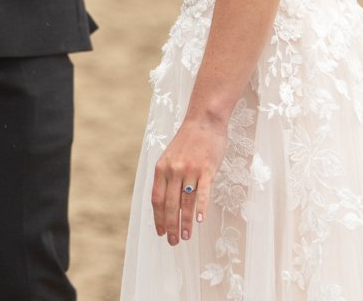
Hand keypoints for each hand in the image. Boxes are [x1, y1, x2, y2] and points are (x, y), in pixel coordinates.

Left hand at [150, 114, 228, 245]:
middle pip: (169, 204)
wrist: (204, 120)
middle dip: (170, 226)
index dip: (157, 218)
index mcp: (161, 168)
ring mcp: (190, 170)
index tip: (160, 232)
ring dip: (185, 222)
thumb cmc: (188, 140)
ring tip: (185, 237)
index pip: (156, 199)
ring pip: (185, 202)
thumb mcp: (170, 156)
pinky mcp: (206, 169)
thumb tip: (166, 202)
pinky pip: (202, 193)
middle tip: (173, 242)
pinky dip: (200, 208)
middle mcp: (173, 170)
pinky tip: (199, 221)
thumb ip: (167, 176)